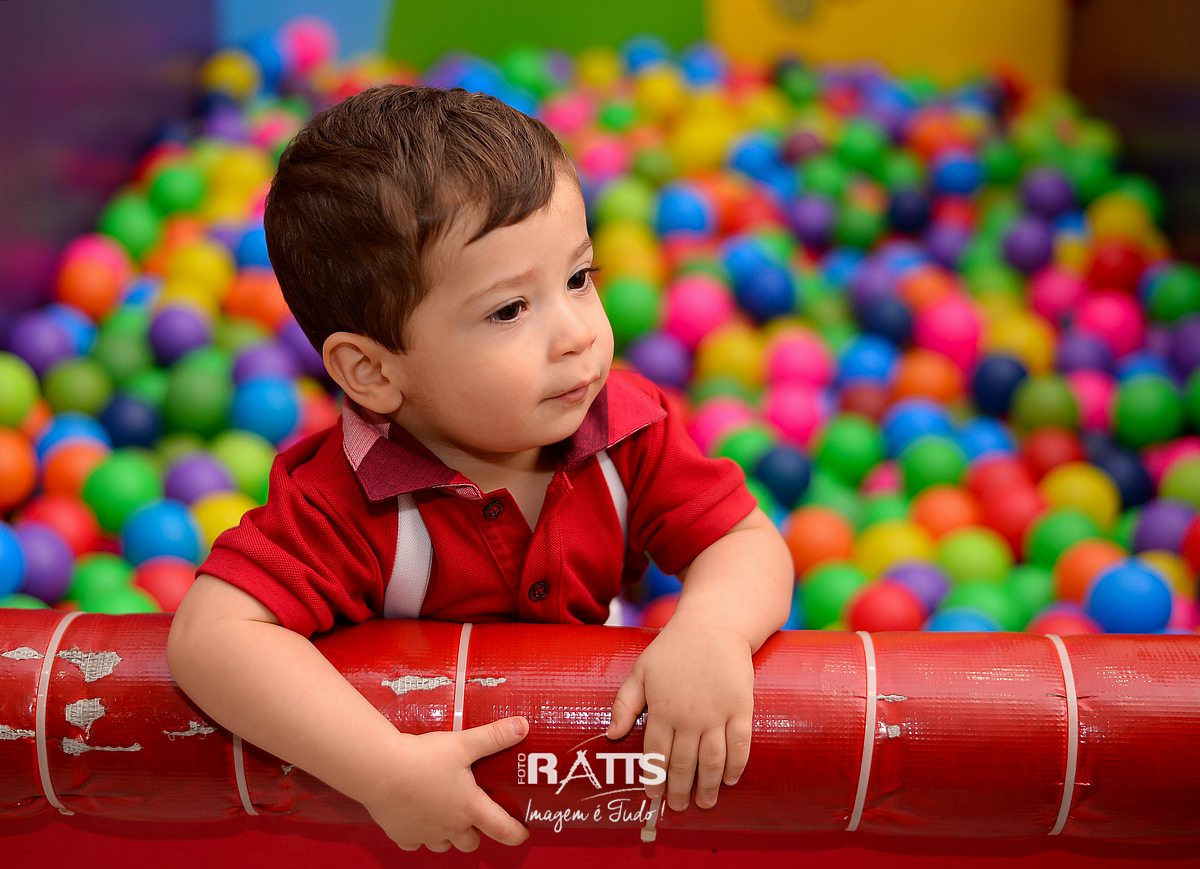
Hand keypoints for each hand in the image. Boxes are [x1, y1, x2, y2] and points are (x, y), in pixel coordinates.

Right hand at [361, 716, 530, 852]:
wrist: (381, 770)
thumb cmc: (424, 757)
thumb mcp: (464, 743)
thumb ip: (494, 736)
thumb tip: (522, 726)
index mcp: (469, 807)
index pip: (502, 829)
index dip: (516, 833)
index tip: (522, 833)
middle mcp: (450, 826)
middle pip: (471, 843)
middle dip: (476, 833)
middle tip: (476, 817)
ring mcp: (425, 834)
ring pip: (443, 846)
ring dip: (448, 836)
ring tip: (446, 816)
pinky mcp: (402, 834)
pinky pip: (415, 843)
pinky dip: (419, 835)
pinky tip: (418, 818)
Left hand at [606, 616, 753, 812]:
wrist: (713, 626)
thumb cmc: (673, 649)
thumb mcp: (640, 671)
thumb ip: (624, 703)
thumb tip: (612, 735)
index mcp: (661, 709)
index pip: (656, 754)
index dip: (654, 778)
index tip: (653, 795)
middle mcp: (688, 717)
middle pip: (683, 764)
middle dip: (679, 790)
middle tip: (678, 807)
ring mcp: (717, 714)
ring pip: (712, 761)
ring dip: (707, 787)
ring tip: (703, 803)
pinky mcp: (741, 708)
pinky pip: (740, 745)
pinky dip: (736, 766)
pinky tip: (731, 780)